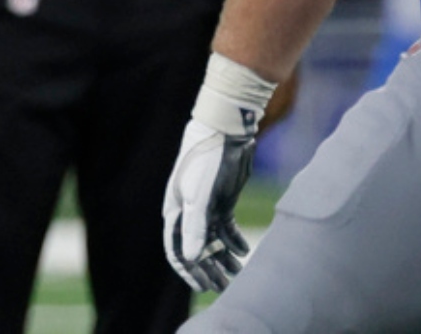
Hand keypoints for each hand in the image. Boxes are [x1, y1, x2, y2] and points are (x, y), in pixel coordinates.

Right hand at [163, 110, 257, 292]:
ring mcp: (206, 207)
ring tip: (238, 274)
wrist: (226, 133)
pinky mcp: (222, 202)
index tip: (203, 288)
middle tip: (225, 288)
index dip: (189, 271)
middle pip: (197, 249)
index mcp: (175, 211)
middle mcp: (188, 212)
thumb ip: (195, 227)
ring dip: (223, 259)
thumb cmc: (206, 161)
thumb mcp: (200, 195)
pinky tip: (244, 251)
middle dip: (209, 270)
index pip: (177, 250)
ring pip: (213, 242)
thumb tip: (192, 258)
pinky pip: (226, 229)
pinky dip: (234, 241)